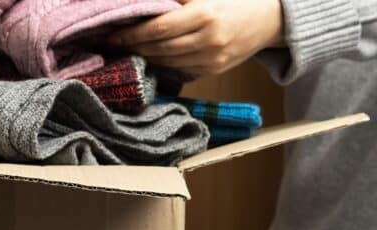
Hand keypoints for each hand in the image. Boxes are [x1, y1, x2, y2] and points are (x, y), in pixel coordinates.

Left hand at [108, 0, 283, 74]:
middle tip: (112, 42)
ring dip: (144, 56)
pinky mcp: (213, 70)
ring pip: (166, 62)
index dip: (132, 33)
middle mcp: (209, 41)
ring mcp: (211, 59)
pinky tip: (150, 56)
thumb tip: (144, 2)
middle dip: (133, 46)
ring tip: (127, 49)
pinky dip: (162, 63)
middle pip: (159, 48)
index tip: (113, 33)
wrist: (272, 17)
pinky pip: (179, 69)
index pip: (159, 29)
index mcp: (206, 15)